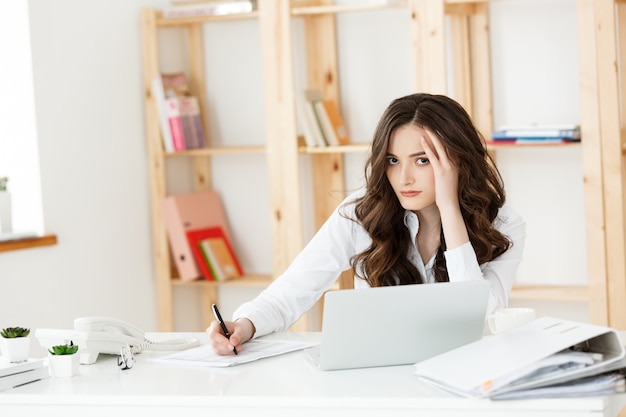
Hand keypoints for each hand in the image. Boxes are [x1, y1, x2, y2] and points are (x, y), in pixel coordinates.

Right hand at [206, 318, 254, 354]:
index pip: (213, 334)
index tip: (231, 345)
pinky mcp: (215, 348)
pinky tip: (235, 350)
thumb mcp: (240, 329)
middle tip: (236, 348)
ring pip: (217, 349)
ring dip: (228, 351)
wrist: (237, 332)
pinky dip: (228, 352)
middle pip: (215, 343)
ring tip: (238, 348)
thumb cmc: (236, 328)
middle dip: (226, 347)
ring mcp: (212, 341)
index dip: (221, 341)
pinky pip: (220, 353)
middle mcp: (211, 333)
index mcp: (215, 325)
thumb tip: (233, 342)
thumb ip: (237, 335)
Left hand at [421, 129, 468, 249]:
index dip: (443, 131)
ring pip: (440, 145)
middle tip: (429, 118)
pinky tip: (421, 138)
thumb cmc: (446, 193)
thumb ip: (445, 167)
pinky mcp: (441, 172)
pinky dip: (428, 146)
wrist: (450, 205)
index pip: (450, 142)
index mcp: (457, 162)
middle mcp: (455, 162)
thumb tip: (439, 161)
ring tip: (425, 123)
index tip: (436, 121)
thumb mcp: (448, 177)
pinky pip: (434, 156)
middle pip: (446, 140)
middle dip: (437, 129)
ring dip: (432, 134)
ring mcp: (449, 166)